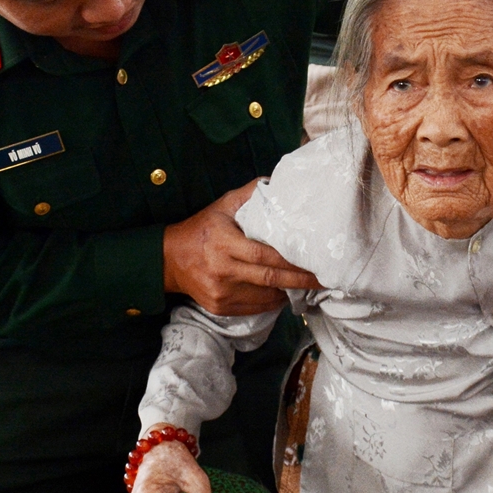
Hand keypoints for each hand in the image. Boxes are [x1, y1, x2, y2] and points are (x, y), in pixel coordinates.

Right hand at [163, 181, 319, 314]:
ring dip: (288, 292)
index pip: (264, 255)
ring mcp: (220, 292)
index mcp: (224, 243)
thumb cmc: (202, 228)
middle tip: (322, 278)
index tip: (314, 260)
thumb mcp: (223, 205)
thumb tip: (279, 184)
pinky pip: (255, 308)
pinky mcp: (220, 308)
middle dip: (299, 280)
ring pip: (265, 297)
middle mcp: (222, 270)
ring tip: (307, 284)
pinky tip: (283, 292)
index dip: (291, 260)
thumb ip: (250, 195)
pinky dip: (272, 301)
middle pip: (269, 279)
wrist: (169, 260)